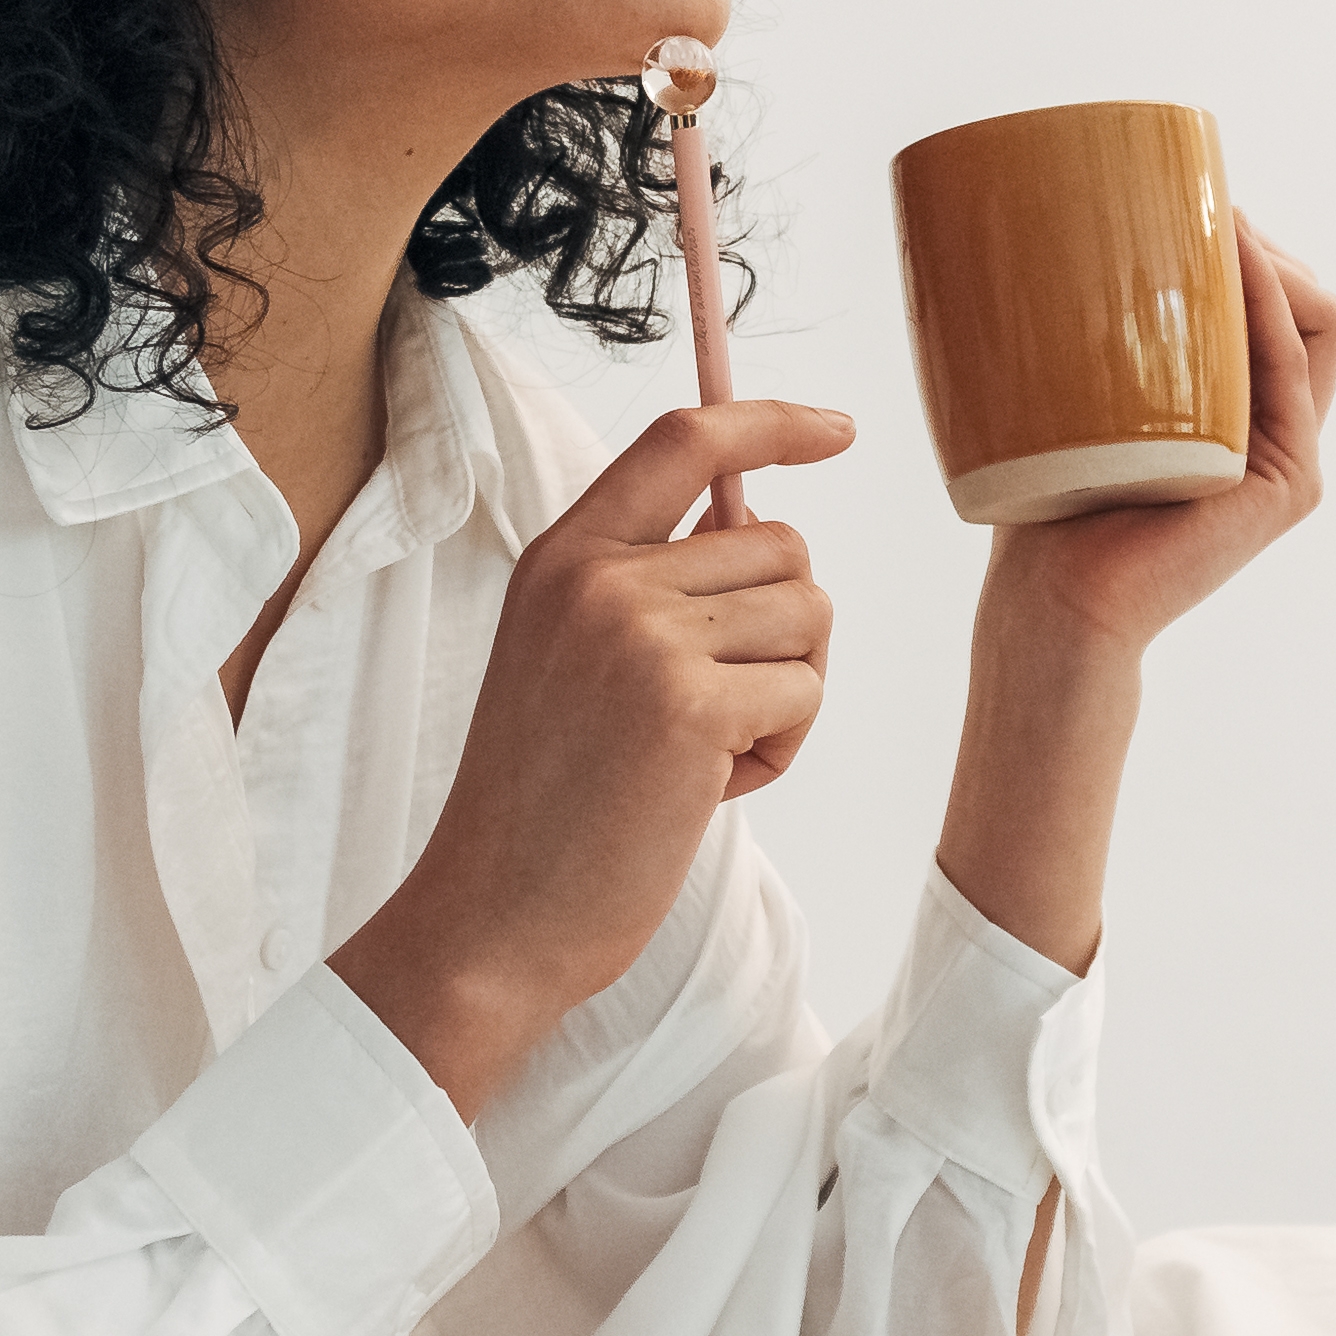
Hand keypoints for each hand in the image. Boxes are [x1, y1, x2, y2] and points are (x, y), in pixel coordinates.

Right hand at [332, 398, 855, 1111]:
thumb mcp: (569, 656)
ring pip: (807, 615)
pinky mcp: (689, 705)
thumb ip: (649, 584)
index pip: (683, 439)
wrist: (498, 913)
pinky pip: (806, 692)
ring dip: (783, 694)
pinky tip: (707, 789)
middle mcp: (600, 578)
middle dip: (779, 633)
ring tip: (699, 754)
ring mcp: (643, 636)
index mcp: (564, 555)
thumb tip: (763, 525)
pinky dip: (779, 750)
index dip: (772, 421)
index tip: (838, 429)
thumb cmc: (550, 801)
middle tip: (705, 715)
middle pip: (781, 545)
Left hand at [932, 223, 1335, 978]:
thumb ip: (1077, 336)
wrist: (1052, 608)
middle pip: (1303, 299)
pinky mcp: (1286, 482)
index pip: (1272, 301)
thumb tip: (1005, 235)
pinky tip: (1234, 258)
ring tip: (1213, 214)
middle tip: (1192, 201)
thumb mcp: (1066, 397)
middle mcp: (1277, 431)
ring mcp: (1290, 457)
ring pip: (1317, 319)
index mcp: (1237, 411)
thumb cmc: (1042, 509)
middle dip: (1259, 236)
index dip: (1245, 242)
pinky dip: (1272, 303)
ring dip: (1271, 253)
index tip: (1182, 200)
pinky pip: (1296, 368)